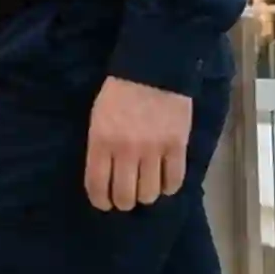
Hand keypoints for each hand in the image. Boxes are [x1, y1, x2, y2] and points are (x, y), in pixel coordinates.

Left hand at [84, 77, 190, 211]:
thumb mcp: (97, 117)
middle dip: (124, 202)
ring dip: (146, 195)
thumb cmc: (119, 92)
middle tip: (126, 199)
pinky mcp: (177, 146)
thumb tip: (104, 177)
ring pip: (150, 193)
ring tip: (146, 189)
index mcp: (102, 142)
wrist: (153, 70)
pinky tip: (165, 182)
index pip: (98, 185)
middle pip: (125, 196)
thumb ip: (100, 147)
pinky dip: (169, 187)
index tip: (105, 204)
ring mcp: (154, 150)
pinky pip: (174, 180)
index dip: (101, 201)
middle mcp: (126, 150)